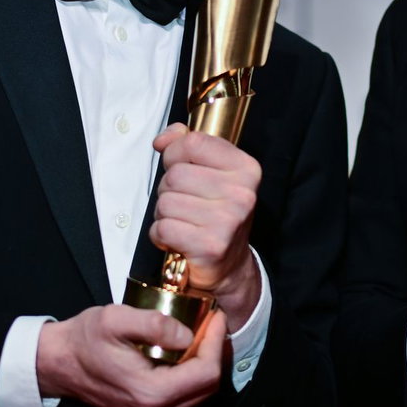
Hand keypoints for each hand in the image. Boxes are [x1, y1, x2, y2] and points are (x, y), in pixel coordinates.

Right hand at [35, 305, 226, 406]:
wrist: (57, 363)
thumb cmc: (83, 340)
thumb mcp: (115, 319)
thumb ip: (154, 324)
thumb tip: (187, 334)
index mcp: (149, 393)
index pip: (206, 374)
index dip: (216, 342)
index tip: (215, 317)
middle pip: (208, 387)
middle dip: (215, 352)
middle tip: (211, 324)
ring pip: (199, 394)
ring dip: (205, 363)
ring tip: (201, 334)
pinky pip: (184, 397)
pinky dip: (192, 374)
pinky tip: (185, 351)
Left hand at [150, 124, 261, 329]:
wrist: (230, 266)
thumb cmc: (216, 216)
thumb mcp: (211, 174)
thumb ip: (188, 147)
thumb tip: (164, 139)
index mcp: (246, 169)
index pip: (194, 142)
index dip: (175, 153)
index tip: (178, 166)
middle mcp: (242, 194)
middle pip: (175, 175)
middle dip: (168, 190)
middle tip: (184, 205)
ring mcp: (228, 221)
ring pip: (166, 202)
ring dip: (164, 214)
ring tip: (182, 223)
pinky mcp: (210, 246)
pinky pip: (163, 227)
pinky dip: (161, 235)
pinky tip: (176, 239)